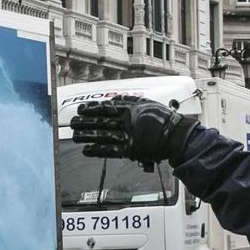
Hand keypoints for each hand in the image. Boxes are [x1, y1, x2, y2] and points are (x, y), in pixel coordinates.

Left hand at [71, 99, 196, 164]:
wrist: (177, 136)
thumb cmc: (165, 120)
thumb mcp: (147, 104)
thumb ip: (129, 101)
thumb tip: (114, 99)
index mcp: (130, 110)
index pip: (106, 108)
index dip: (92, 109)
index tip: (81, 109)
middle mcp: (127, 122)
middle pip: (101, 121)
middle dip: (85, 122)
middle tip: (73, 122)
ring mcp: (128, 136)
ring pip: (102, 135)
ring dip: (87, 136)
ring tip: (75, 136)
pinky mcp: (130, 150)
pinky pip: (110, 150)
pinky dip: (97, 151)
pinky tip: (86, 150)